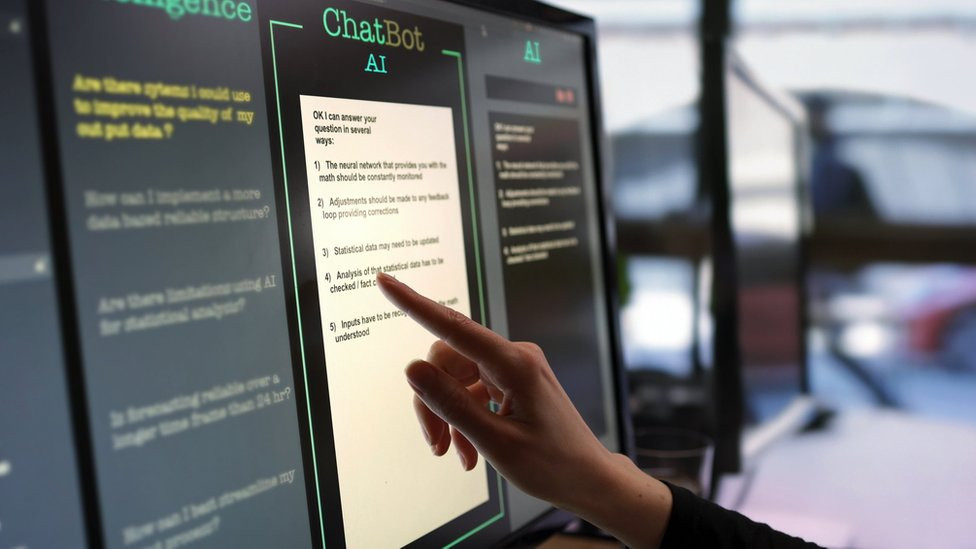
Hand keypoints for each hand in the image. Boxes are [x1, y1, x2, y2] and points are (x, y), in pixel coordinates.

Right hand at [377, 272, 671, 548]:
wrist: (588, 479)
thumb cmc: (552, 464)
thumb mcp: (495, 441)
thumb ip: (451, 404)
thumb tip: (412, 369)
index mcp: (514, 364)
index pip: (453, 327)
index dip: (414, 304)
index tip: (385, 281)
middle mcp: (514, 356)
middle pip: (447, 361)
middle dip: (433, 402)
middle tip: (435, 445)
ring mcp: (513, 368)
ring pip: (455, 379)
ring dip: (448, 416)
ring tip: (456, 454)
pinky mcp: (512, 381)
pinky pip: (471, 390)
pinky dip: (463, 419)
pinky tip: (469, 451)